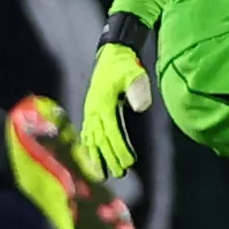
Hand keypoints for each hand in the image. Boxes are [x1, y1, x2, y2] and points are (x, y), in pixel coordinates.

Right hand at [75, 43, 152, 179]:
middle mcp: (94, 109)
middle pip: (101, 139)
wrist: (112, 53)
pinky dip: (88, 147)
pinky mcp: (90, 110)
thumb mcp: (134, 73)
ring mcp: (90, 110)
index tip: (129, 163)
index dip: (120, 148)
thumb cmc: (125, 64)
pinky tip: (91, 158)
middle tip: (120, 174)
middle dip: (110, 158)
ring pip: (92, 138)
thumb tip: (141, 108)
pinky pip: (87, 132)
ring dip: (97, 157)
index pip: (112, 131)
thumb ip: (138, 89)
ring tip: (102, 175)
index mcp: (104, 103)